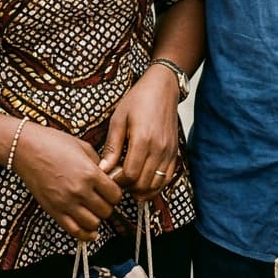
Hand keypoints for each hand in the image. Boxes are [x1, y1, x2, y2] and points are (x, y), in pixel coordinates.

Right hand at [14, 123, 123, 239]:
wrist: (27, 149)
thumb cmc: (54, 143)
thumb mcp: (83, 147)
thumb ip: (99, 163)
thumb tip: (110, 176)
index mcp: (90, 173)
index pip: (115, 195)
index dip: (116, 193)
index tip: (112, 190)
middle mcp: (79, 191)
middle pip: (106, 211)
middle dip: (108, 206)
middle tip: (103, 199)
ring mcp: (66, 203)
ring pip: (93, 224)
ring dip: (97, 219)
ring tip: (93, 209)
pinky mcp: (54, 211)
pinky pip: (75, 231)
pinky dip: (86, 234)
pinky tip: (90, 230)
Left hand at [97, 67, 181, 200]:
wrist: (163, 88)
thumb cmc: (138, 100)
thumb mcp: (119, 119)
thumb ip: (112, 146)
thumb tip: (103, 169)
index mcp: (143, 139)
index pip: (130, 175)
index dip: (117, 181)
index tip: (109, 175)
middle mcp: (159, 148)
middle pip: (142, 183)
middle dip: (127, 187)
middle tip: (117, 179)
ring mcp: (169, 151)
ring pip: (156, 185)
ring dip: (141, 189)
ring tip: (128, 183)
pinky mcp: (174, 152)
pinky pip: (167, 178)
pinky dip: (155, 186)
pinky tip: (143, 182)